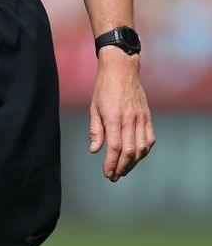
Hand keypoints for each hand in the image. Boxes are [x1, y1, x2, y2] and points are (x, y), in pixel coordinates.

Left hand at [88, 48, 155, 181]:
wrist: (121, 69)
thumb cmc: (104, 88)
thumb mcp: (94, 107)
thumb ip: (95, 130)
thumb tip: (94, 150)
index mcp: (114, 117)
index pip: (115, 147)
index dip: (111, 163)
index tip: (107, 173)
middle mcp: (130, 119)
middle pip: (130, 151)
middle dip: (122, 167)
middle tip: (114, 176)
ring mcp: (141, 118)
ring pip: (142, 148)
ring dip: (133, 163)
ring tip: (124, 170)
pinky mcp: (147, 116)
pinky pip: (150, 139)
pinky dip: (144, 151)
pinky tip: (136, 157)